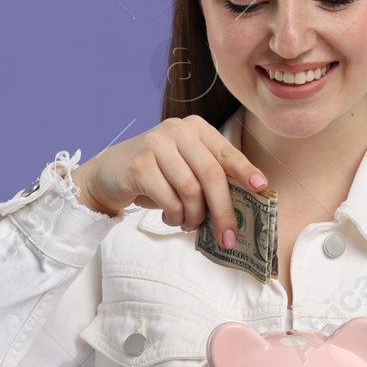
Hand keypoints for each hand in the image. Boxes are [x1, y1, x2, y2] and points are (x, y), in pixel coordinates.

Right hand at [70, 116, 266, 245]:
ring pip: (191, 192)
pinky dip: (174, 216)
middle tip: (228, 237)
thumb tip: (239, 208)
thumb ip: (208, 177)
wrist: (106, 175)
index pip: (226, 152)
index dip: (245, 171)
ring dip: (193, 217)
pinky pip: (169, 200)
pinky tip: (170, 218)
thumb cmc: (153, 174)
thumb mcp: (183, 168)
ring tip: (187, 224)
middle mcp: (177, 131)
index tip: (260, 188)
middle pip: (211, 175)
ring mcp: (156, 145)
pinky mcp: (140, 165)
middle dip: (223, 211)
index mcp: (194, 128)